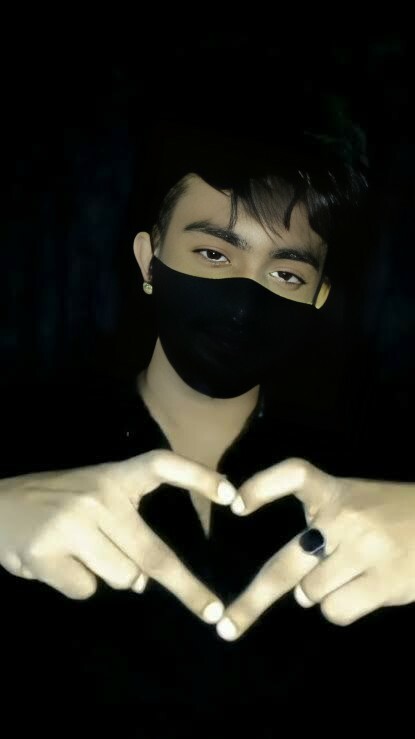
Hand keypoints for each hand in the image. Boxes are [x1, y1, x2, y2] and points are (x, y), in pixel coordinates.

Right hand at [0, 450, 235, 623]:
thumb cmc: (53, 503)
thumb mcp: (93, 499)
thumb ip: (124, 529)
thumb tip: (142, 581)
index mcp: (114, 475)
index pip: (162, 465)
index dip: (197, 476)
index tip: (232, 496)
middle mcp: (98, 496)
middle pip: (153, 552)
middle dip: (187, 588)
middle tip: (212, 613)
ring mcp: (73, 522)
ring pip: (120, 577)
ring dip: (107, 575)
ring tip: (76, 552)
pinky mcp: (48, 550)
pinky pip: (86, 589)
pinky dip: (76, 584)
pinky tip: (54, 562)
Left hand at [215, 458, 414, 639]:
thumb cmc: (393, 515)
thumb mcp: (357, 500)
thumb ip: (323, 523)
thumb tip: (295, 589)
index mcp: (336, 490)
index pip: (294, 474)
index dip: (262, 487)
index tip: (235, 505)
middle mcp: (345, 517)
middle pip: (285, 566)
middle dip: (252, 602)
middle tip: (226, 626)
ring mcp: (364, 550)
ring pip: (311, 593)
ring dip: (320, 593)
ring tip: (350, 574)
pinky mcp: (384, 580)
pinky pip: (337, 611)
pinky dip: (341, 609)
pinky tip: (363, 590)